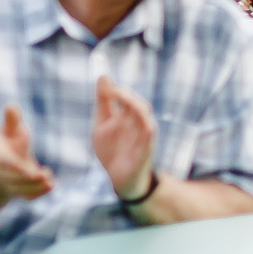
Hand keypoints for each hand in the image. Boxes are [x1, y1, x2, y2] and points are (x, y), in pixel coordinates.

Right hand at [0, 105, 54, 200]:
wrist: (5, 162)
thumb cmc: (9, 141)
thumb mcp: (9, 130)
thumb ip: (11, 121)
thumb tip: (11, 105)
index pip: (6, 165)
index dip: (15, 168)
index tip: (28, 170)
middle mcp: (3, 174)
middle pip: (13, 181)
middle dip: (28, 180)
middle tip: (43, 175)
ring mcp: (11, 184)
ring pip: (22, 191)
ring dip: (36, 188)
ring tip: (49, 180)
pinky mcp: (22, 191)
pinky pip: (29, 197)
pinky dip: (39, 193)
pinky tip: (50, 184)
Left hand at [92, 76, 157, 201]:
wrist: (118, 177)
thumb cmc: (112, 149)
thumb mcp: (103, 124)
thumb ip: (104, 102)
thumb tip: (103, 76)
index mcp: (128, 116)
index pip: (127, 98)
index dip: (118, 91)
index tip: (105, 85)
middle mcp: (138, 124)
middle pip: (139, 105)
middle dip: (128, 97)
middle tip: (114, 92)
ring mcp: (143, 137)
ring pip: (146, 119)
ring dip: (137, 109)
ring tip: (125, 100)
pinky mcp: (145, 151)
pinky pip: (149, 139)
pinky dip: (147, 131)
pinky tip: (145, 126)